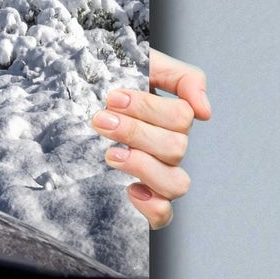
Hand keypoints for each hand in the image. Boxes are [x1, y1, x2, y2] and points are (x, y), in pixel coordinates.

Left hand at [93, 48, 210, 229]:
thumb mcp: (145, 63)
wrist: (74, 94)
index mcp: (172, 117)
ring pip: (176, 183)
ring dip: (143, 167)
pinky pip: (163, 215)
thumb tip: (205, 112)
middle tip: (101, 120)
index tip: (112, 98)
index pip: (181, 117)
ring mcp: (158, 174)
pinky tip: (131, 190)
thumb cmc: (112, 79)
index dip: (148, 108)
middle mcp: (169, 148)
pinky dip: (152, 207)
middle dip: (135, 132)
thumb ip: (182, 77)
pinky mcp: (143, 198)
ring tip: (111, 154)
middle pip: (175, 148)